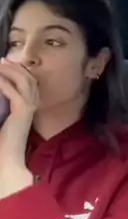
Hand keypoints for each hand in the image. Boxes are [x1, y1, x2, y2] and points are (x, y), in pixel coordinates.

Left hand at [0, 60, 38, 199]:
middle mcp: (33, 104)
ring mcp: (29, 108)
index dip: (19, 69)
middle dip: (15, 67)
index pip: (29, 80)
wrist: (8, 157)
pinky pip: (15, 93)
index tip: (5, 62)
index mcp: (31, 104)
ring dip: (10, 71)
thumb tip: (1, 89)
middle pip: (28, 77)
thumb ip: (6, 102)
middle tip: (1, 60)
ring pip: (24, 81)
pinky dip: (5, 84)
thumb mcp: (5, 116)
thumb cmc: (4, 139)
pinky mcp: (22, 113)